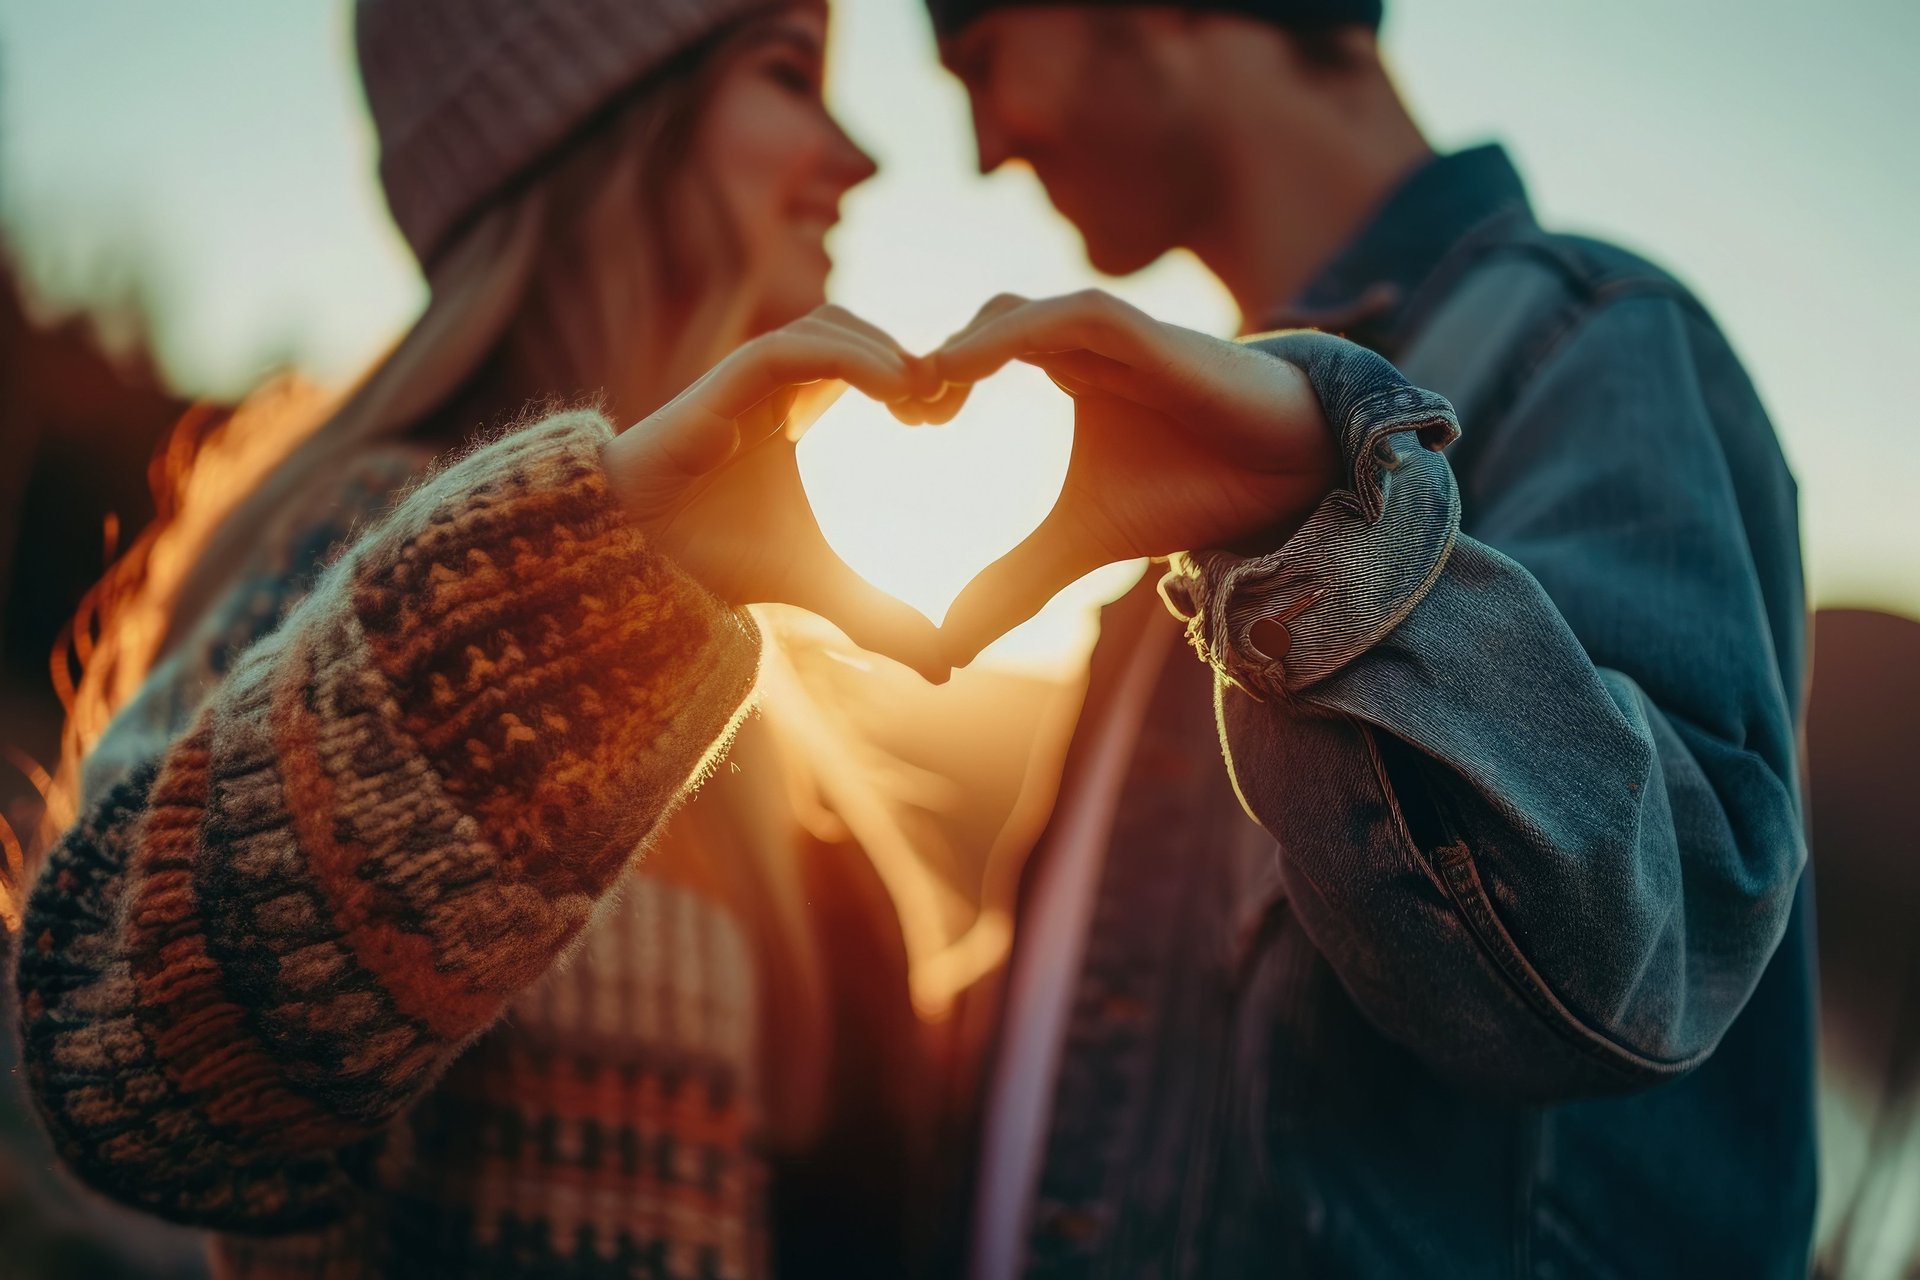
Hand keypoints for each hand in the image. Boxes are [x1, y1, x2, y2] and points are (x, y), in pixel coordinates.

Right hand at [604, 304, 949, 680]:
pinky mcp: (722, 384)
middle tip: (944, 405)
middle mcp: (773, 385)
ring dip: (882, 349)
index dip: (911, 377)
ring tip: (924, 395)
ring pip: (827, 326)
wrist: (631, 562)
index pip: (866, 364)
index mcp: (794, 412)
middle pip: (854, 332)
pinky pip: (791, 347)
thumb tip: (944, 670)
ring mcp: (745, 380)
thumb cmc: (707, 560)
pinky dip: (848, 356)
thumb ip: (876, 617)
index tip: (946, 418)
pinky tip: (895, 388)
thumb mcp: (815, 585)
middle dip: (906, 356)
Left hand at [922, 290, 1339, 665]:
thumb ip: (1018, 582)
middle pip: (985, 325)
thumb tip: (949, 648)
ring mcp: (1114, 334)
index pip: (977, 352)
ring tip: (921, 393)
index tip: (902, 428)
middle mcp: (1082, 342)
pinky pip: (1069, 315)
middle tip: (905, 415)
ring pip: (1017, 311)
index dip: (933, 380)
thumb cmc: (1195, 487)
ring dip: (963, 346)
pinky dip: (1010, 334)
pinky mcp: (1148, 335)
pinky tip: (963, 368)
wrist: (1291, 477)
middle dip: (935, 361)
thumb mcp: (1084, 542)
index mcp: (1066, 370)